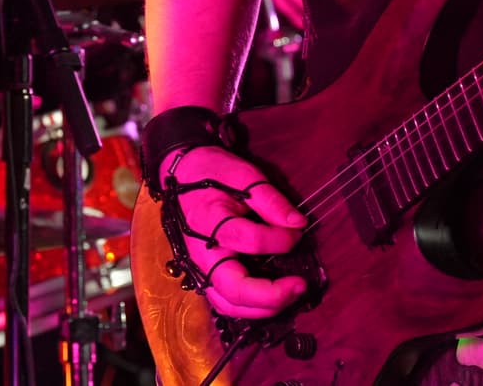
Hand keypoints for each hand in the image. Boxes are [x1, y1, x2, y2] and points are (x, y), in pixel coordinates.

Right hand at [161, 145, 307, 318]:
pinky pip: (224, 302)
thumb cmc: (212, 172)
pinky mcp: (204, 274)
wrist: (182, 173)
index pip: (248, 240)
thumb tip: (298, 224)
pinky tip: (271, 299)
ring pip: (228, 305)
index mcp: (208, 221)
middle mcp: (201, 252)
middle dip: (271, 295)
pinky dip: (249, 309)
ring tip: (290, 295)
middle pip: (233, 289)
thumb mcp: (243, 175)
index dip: (279, 240)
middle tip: (300, 285)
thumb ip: (270, 200)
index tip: (298, 230)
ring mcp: (200, 267)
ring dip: (262, 308)